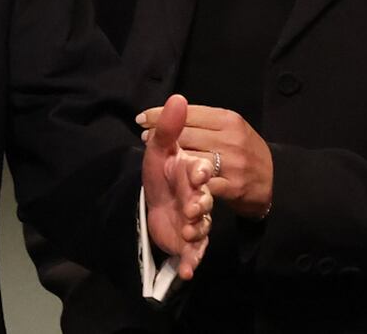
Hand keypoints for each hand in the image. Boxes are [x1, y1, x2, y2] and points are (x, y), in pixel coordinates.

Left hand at [139, 103, 271, 218]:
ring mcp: (233, 162)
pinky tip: (172, 178)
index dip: (161, 114)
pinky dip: (185, 179)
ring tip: (154, 155)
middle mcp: (230, 138)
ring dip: (168, 157)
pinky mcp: (232, 186)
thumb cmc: (245, 151)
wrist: (273, 182)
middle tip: (144, 135)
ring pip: (190, 156)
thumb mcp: (230, 128)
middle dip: (160, 134)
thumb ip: (204, 120)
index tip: (142, 117)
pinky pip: (201, 181)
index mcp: (228, 119)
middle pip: (185, 133)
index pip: (188, 113)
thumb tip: (171, 110)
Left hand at [141, 94, 213, 279]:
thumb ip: (167, 127)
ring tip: (191, 229)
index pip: (198, 163)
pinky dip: (191, 261)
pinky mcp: (194, 239)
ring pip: (202, 222)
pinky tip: (187, 270)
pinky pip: (196, 251)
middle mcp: (202, 192)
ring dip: (197, 227)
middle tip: (194, 203)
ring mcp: (199, 217)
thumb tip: (177, 97)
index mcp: (197, 168)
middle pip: (203, 194)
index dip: (196, 167)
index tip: (195, 167)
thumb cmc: (165, 173)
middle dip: (199, 198)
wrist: (163, 207)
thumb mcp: (163, 150)